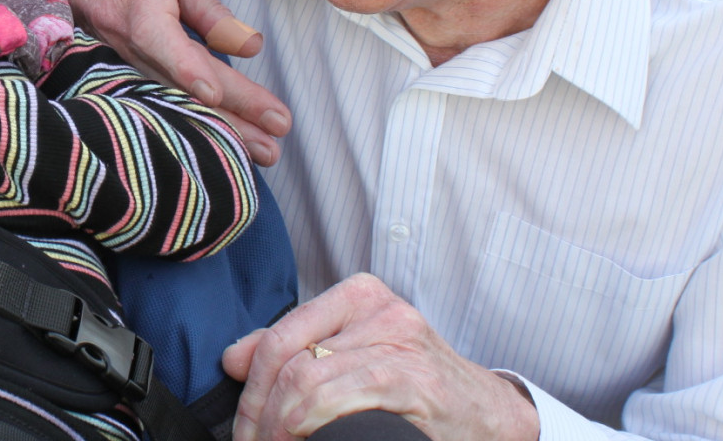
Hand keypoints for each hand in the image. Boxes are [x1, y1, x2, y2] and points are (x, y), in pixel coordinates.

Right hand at [26, 0, 290, 164]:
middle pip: (183, 87)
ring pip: (178, 104)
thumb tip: (252, 48)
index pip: (163, 40)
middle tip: (273, 144)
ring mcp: (127, 69)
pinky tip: (229, 146)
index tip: (213, 92)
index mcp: (141, 8)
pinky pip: (167, 104)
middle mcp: (131, 46)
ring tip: (265, 153)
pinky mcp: (128, 81)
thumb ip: (212, 12)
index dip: (187, 67)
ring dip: (223, 131)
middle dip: (231, 116)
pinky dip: (199, 126)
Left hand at [222, 274, 539, 440]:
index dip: (249, 388)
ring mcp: (400, 342)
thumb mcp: (357, 356)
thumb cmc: (418, 391)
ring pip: (305, 379)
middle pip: (286, 358)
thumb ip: (298, 349)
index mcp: (359, 296)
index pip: (278, 335)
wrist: (489, 417)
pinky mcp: (414, 379)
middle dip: (257, 412)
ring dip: (277, 426)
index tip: (244, 428)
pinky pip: (340, 395)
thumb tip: (233, 358)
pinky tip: (301, 439)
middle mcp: (380, 310)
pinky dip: (308, 423)